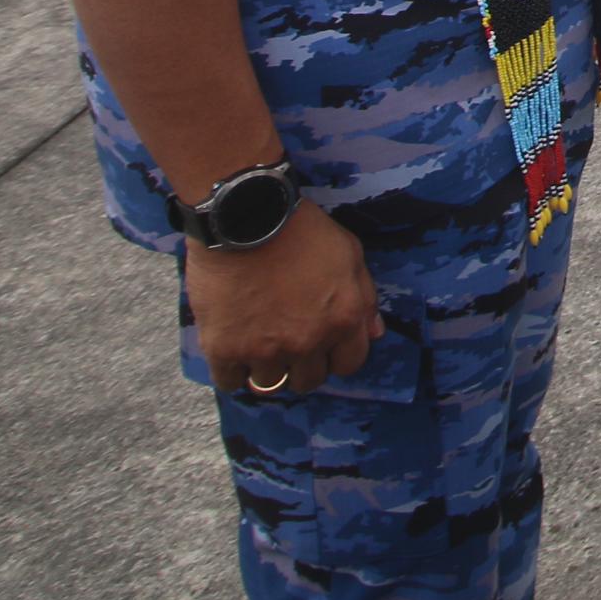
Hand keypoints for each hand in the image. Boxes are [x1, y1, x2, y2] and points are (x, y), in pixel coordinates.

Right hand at [188, 204, 384, 395]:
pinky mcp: (225, 349)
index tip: (320, 345)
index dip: (334, 355)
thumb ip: (365, 298)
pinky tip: (231, 351)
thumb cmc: (301, 229)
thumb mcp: (349, 253)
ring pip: (270, 384)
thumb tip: (375, 333)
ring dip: (266, 368)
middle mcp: (308, 342)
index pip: (348, 365)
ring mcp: (265, 349)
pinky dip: (232, 371)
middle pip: (309, 380)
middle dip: (301, 364)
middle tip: (286, 341)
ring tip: (256, 344)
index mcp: (343, 320)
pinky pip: (230, 382)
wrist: (245, 216)